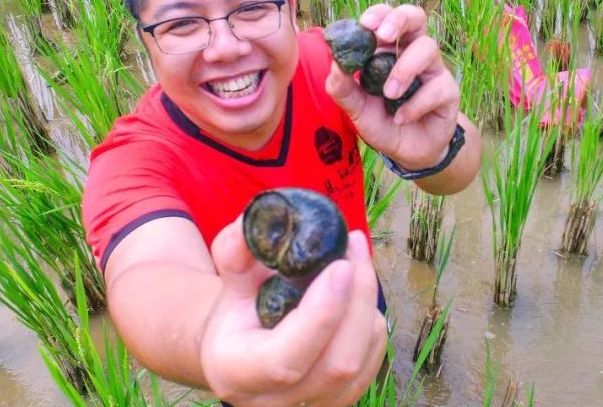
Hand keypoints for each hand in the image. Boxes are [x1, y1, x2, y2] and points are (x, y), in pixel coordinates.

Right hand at [200, 219, 386, 406]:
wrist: (242, 345)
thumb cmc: (236, 308)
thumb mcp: (229, 277)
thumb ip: (238, 249)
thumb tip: (268, 215)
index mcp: (237, 372)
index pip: (286, 360)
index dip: (321, 315)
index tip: (340, 265)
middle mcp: (274, 402)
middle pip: (336, 363)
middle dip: (356, 300)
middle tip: (355, 247)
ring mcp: (311, 406)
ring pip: (361, 362)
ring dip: (367, 304)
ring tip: (355, 260)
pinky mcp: (340, 399)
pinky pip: (373, 360)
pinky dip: (372, 320)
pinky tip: (357, 291)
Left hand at [326, 4, 459, 169]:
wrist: (407, 152)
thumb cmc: (381, 121)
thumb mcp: (356, 107)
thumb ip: (342, 87)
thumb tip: (336, 64)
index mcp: (388, 49)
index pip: (386, 18)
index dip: (378, 14)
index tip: (365, 24)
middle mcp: (412, 52)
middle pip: (416, 17)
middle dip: (399, 19)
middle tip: (384, 35)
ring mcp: (433, 70)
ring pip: (428, 48)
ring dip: (404, 70)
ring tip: (389, 95)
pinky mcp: (448, 91)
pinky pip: (436, 88)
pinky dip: (415, 105)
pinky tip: (401, 118)